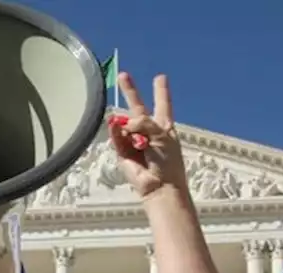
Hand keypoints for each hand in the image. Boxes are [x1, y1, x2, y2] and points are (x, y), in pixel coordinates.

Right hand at [109, 73, 187, 199]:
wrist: (159, 186)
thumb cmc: (167, 162)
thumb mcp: (161, 135)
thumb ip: (143, 121)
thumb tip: (122, 121)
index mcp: (164, 127)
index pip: (162, 104)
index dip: (161, 91)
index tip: (160, 77)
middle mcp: (148, 132)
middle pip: (137, 107)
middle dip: (130, 92)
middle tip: (123, 75)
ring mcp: (134, 141)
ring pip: (124, 122)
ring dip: (123, 118)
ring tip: (132, 135)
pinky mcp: (122, 152)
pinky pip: (116, 136)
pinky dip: (116, 131)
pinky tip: (114, 123)